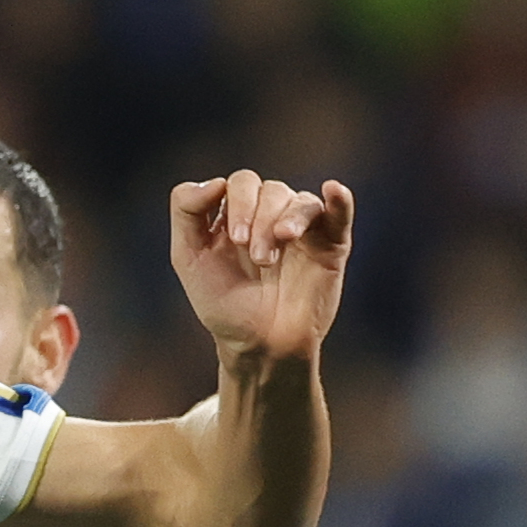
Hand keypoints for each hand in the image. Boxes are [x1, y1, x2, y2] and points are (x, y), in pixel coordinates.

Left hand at [170, 173, 352, 368]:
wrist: (260, 346)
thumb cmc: (223, 305)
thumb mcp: (188, 256)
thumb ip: (186, 210)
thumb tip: (215, 181)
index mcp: (237, 213)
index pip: (240, 183)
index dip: (238, 202)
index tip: (234, 239)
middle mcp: (270, 216)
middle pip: (269, 189)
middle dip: (259, 218)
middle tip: (256, 257)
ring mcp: (302, 230)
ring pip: (299, 201)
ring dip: (287, 222)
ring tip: (275, 254)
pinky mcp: (330, 246)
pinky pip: (339, 215)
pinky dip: (340, 201)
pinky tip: (334, 190)